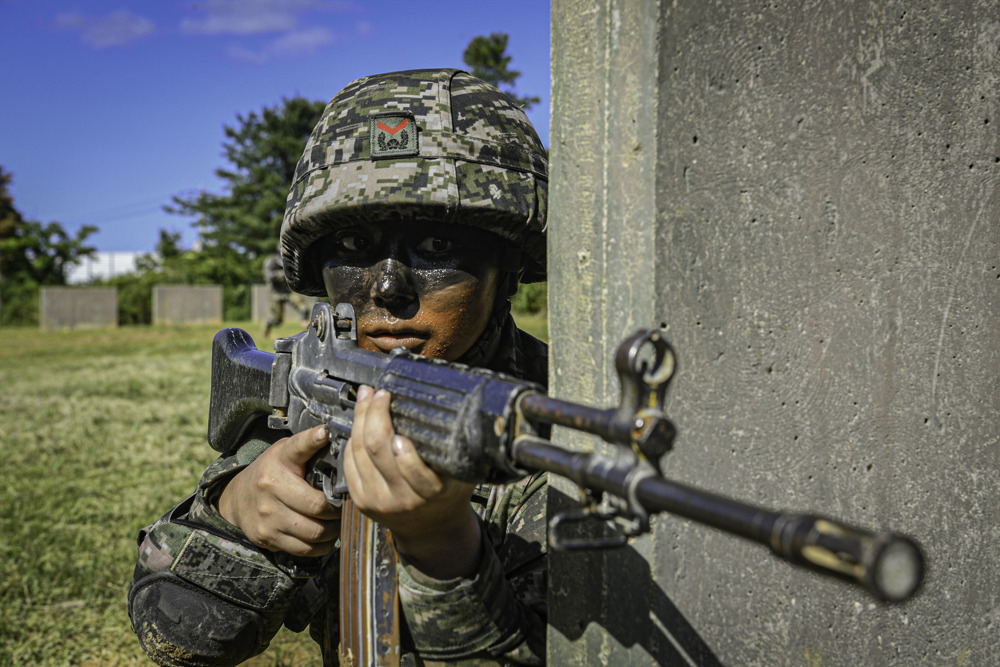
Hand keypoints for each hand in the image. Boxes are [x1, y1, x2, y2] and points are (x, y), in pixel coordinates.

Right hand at [217, 425, 340, 556]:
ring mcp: (268, 516)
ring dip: (333, 530)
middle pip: (318, 506)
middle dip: (338, 510)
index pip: (299, 447)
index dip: (314, 439)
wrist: (238, 497)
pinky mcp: (267, 537)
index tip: (325, 432)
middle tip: (345, 507)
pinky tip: (326, 536)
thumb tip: (331, 433)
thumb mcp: (285, 452)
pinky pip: (304, 549)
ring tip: (337, 523)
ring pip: (314, 532)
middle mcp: (271, 488)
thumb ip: (308, 446)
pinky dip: (321, 546)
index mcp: (279, 461)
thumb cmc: (271, 472)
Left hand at [345, 385, 481, 578]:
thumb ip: (454, 450)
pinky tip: (360, 421)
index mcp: (429, 492)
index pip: (409, 464)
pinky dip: (353, 437)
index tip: (396, 406)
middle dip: (374, 413)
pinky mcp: (361, 500)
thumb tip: (455, 411)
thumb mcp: (460, 473)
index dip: (397, 432)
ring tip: (367, 398)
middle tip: (379, 393)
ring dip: (360, 419)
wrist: (433, 529)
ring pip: (358, 450)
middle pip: (376, 448)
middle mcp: (401, 498)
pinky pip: (349, 461)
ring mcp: (377, 500)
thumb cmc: (448, 493)